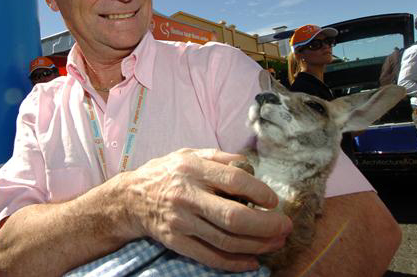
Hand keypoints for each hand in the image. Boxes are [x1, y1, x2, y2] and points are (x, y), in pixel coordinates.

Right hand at [121, 148, 292, 271]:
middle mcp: (186, 196)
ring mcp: (181, 222)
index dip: (260, 192)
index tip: (273, 200)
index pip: (233, 181)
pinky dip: (235, 263)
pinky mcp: (176, 242)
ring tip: (277, 242)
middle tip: (286, 226)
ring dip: (257, 245)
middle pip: (233, 217)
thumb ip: (219, 157)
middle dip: (266, 225)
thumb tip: (250, 165)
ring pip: (226, 241)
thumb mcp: (188, 153)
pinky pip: (210, 257)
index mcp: (191, 169)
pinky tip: (253, 260)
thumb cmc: (165, 173)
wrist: (130, 198)